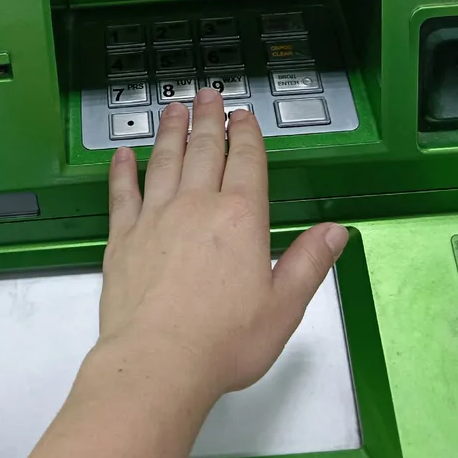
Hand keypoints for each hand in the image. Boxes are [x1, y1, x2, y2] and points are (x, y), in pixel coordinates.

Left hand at [97, 88, 348, 401]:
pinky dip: (123, 170)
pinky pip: (123, 193)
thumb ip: (309, 262)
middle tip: (207, 94)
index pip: (246, 161)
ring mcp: (155, 218)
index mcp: (241, 218)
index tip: (243, 115)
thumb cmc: (224, 341)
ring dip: (170, 132)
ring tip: (173, 109)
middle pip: (204, 150)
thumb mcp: (284, 306)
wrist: (158, 362)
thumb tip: (334, 232)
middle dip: (208, 119)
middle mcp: (197, 206)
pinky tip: (123, 155)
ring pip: (164, 161)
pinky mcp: (123, 238)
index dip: (246, 133)